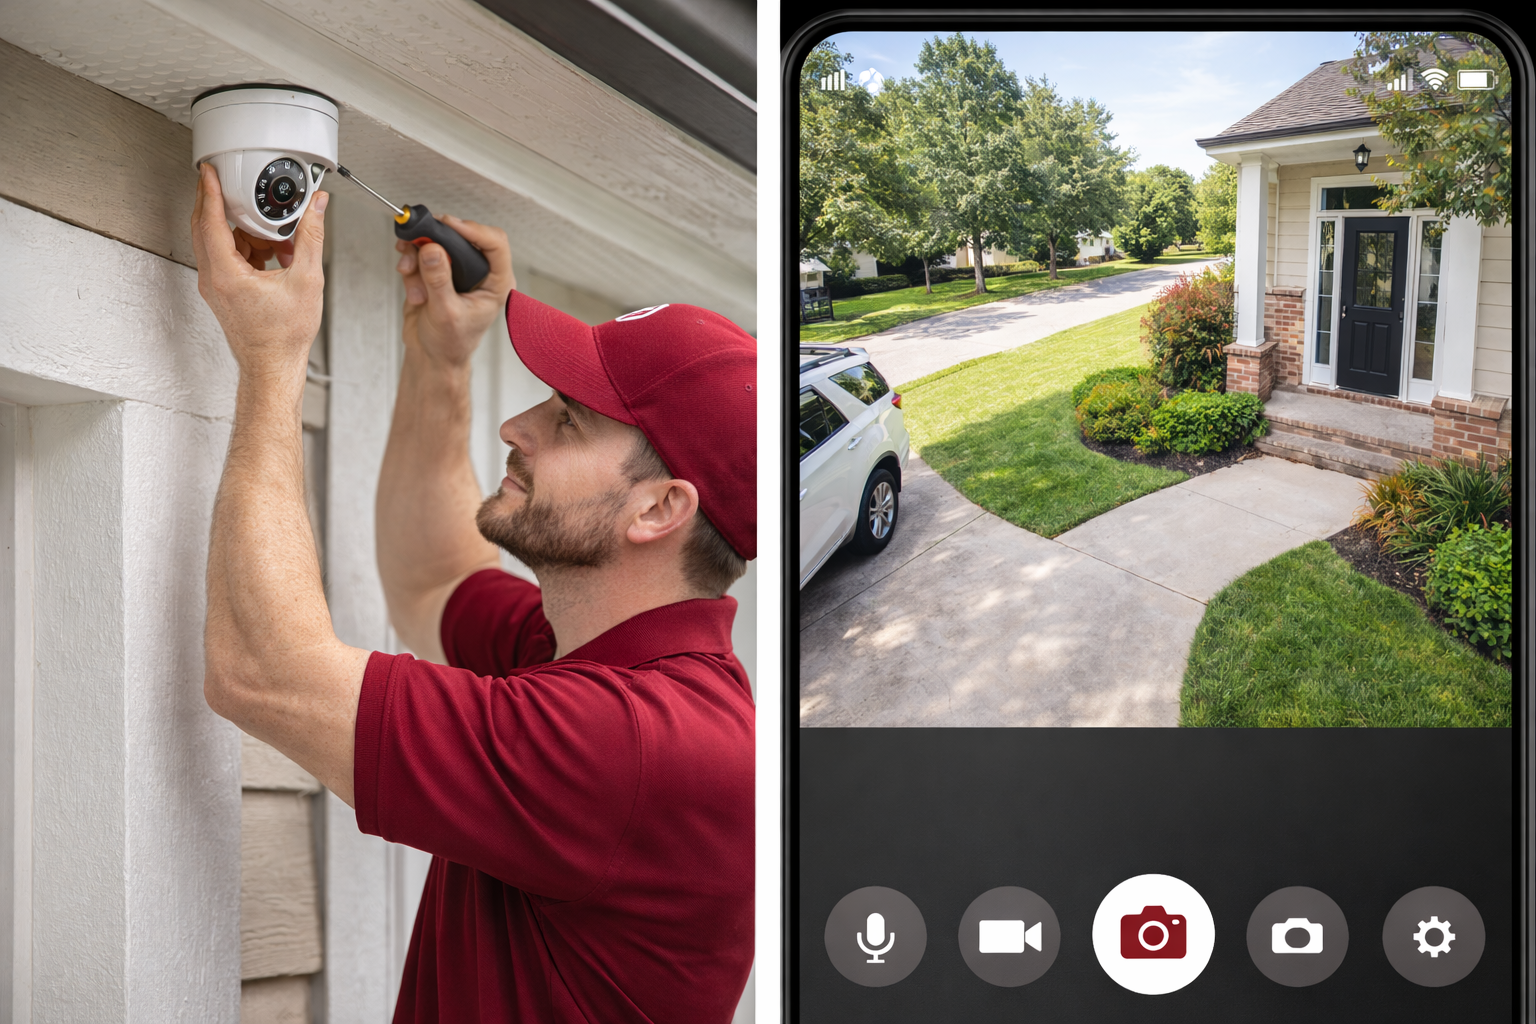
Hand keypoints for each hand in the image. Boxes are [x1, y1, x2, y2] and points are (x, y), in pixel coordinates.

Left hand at [191, 162, 326, 384]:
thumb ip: (312, 237)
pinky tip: (276, 253)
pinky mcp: (223, 291)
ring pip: (221, 242)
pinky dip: (249, 248)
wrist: (274, 366)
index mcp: (226, 274)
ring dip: (245, 231)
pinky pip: (229, 257)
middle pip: (207, 227)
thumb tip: (317, 209)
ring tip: (276, 233)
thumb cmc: (284, 337)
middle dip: (221, 202)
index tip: (210, 171)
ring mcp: (215, 286)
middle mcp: (213, 278)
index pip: (210, 221)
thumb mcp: (307, 280)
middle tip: (231, 182)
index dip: (210, 191)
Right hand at [396, 215, 513, 369]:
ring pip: (436, 242)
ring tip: (411, 277)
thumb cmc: (450, 343)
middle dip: (436, 240)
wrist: (430, 356)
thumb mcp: (445, 313)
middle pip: (462, 236)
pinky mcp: (434, 270)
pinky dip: (410, 265)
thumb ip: (439, 280)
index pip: (495, 243)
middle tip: (418, 242)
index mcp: (496, 282)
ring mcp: (455, 270)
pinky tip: (410, 285)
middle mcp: (478, 272)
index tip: (449, 226)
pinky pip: (419, 253)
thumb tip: (433, 250)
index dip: (474, 230)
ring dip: (417, 257)